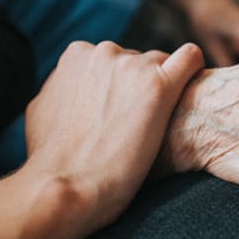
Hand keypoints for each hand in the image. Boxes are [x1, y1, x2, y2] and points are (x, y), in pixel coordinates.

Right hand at [25, 41, 203, 232]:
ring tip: (159, 122)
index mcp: (78, 54)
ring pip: (163, 63)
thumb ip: (63, 88)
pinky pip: (190, 58)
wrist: (67, 187)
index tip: (124, 109)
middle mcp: (106, 51)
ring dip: (163, 87)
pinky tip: (195, 85)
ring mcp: (134, 66)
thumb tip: (70, 87)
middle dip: (141, 85)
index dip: (122, 85)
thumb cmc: (52, 158)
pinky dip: (193, 67)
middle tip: (139, 122)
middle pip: (139, 60)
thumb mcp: (43, 109)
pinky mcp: (160, 86)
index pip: (114, 58)